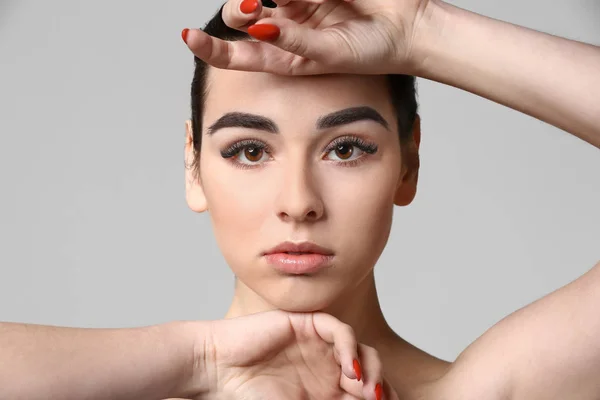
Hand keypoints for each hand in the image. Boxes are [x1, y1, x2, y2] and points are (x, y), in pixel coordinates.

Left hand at [183, 0, 431, 74]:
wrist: (407, 27)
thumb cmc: (370, 53)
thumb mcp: (327, 55)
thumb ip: (294, 41)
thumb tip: (259, 26)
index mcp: (282, 58)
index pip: (236, 54)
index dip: (210, 47)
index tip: (189, 35)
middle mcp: (284, 29)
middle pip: (240, 15)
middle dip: (238, 11)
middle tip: (255, 7)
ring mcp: (297, 2)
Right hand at [191, 311, 397, 399]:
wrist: (217, 369)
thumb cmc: (248, 394)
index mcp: (326, 391)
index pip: (364, 392)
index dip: (380, 398)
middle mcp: (326, 368)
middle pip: (369, 371)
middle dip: (380, 387)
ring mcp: (318, 345)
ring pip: (361, 349)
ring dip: (370, 368)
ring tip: (366, 389)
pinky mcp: (307, 325)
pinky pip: (339, 330)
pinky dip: (349, 346)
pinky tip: (349, 368)